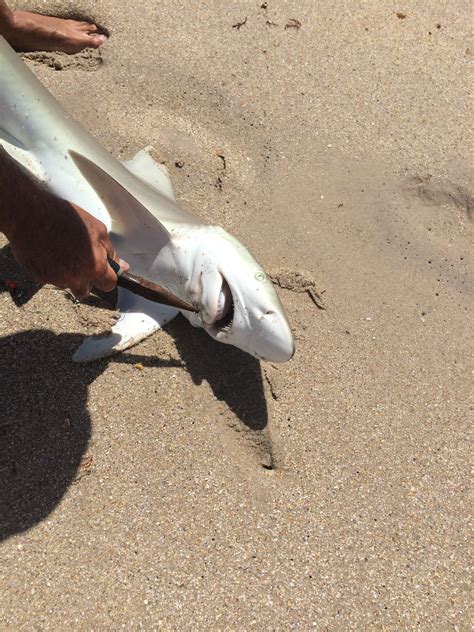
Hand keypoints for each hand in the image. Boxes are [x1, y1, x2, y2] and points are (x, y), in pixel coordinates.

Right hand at [0, 149, 127, 298]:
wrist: (29, 213)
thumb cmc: (64, 217)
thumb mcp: (97, 229)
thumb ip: (111, 252)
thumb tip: (123, 266)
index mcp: (94, 267)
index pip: (109, 285)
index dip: (107, 277)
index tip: (104, 271)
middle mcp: (75, 278)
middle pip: (85, 291)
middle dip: (86, 280)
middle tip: (80, 261)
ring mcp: (55, 279)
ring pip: (67, 284)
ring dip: (68, 274)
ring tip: (62, 250)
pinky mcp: (39, 277)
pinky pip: (51, 279)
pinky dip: (52, 269)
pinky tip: (50, 252)